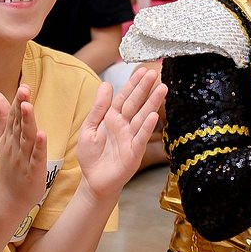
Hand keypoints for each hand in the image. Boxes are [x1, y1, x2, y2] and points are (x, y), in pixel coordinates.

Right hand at [0, 85, 49, 221]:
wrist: (8, 197)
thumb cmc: (9, 166)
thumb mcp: (3, 139)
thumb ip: (2, 116)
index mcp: (9, 137)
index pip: (13, 116)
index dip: (18, 101)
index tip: (24, 86)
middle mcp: (15, 145)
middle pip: (18, 124)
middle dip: (21, 107)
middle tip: (24, 90)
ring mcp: (23, 158)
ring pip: (26, 138)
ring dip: (27, 122)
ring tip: (28, 107)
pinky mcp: (33, 171)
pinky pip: (36, 157)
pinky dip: (39, 147)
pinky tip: (43, 135)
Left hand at [77, 70, 166, 200]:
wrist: (94, 181)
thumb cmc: (91, 156)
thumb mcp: (89, 128)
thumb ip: (98, 108)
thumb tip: (106, 85)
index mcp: (112, 118)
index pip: (124, 97)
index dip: (133, 84)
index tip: (142, 70)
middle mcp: (124, 125)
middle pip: (136, 103)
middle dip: (145, 88)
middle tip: (154, 73)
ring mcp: (131, 138)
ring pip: (143, 117)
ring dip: (152, 103)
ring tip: (162, 89)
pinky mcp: (134, 152)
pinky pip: (141, 137)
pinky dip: (147, 127)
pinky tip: (154, 116)